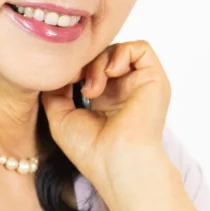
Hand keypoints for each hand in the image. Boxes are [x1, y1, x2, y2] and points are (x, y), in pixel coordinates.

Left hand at [40, 40, 171, 192]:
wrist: (116, 162)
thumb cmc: (90, 149)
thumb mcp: (60, 116)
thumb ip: (55, 91)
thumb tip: (55, 70)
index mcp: (104, 100)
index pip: (90, 67)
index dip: (75, 67)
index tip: (62, 80)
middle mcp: (123, 90)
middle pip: (102, 55)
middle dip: (84, 62)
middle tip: (75, 80)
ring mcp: (139, 84)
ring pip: (118, 49)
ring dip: (99, 61)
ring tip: (92, 89)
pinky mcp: (154, 79)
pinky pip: (141, 48)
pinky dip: (121, 54)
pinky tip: (110, 74)